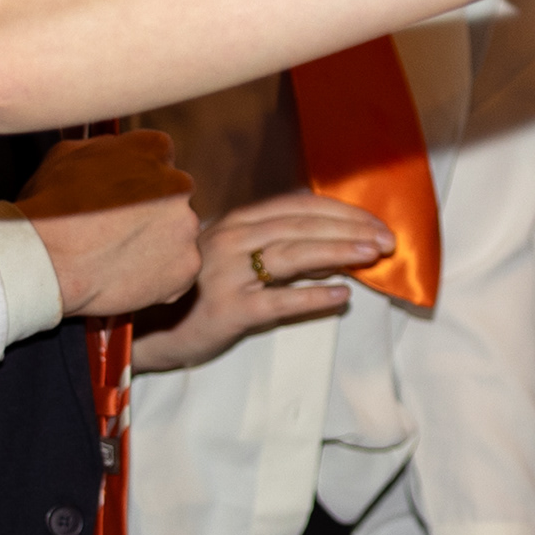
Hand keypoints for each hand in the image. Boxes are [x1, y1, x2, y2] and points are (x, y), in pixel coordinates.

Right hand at [12, 131, 199, 319]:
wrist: (47, 260)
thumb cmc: (49, 206)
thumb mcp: (68, 155)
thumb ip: (104, 148)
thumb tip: (114, 148)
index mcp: (154, 148)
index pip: (160, 156)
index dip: (139, 177)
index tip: (123, 195)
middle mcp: (179, 183)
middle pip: (172, 195)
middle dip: (152, 210)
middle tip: (118, 229)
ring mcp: (186, 226)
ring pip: (176, 234)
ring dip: (156, 243)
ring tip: (116, 256)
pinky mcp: (187, 265)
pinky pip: (178, 269)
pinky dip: (159, 275)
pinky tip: (127, 276)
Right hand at [130, 190, 391, 371]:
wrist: (146, 328)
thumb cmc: (196, 291)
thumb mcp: (231, 257)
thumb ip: (274, 246)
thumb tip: (332, 247)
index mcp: (237, 222)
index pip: (299, 206)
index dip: (342, 211)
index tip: (376, 222)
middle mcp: (232, 240)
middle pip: (302, 226)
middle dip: (350, 229)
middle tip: (387, 240)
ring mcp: (227, 274)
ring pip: (293, 254)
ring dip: (339, 252)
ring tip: (372, 256)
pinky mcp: (227, 310)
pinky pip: (277, 301)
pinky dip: (313, 298)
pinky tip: (341, 298)